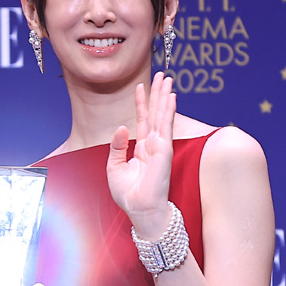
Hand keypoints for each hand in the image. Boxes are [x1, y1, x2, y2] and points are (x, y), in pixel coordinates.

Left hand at [107, 72, 176, 239]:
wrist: (139, 210)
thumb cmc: (129, 195)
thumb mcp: (114, 167)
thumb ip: (117, 146)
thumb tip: (122, 127)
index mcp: (142, 149)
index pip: (143, 120)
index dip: (141, 102)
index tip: (141, 86)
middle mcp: (153, 145)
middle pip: (155, 113)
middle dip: (158, 93)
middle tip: (162, 75)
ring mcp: (160, 146)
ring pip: (162, 115)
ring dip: (165, 96)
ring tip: (167, 79)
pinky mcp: (164, 150)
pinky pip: (166, 126)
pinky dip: (168, 110)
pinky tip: (171, 97)